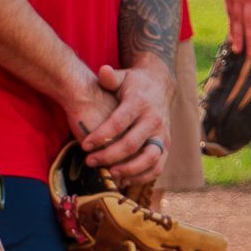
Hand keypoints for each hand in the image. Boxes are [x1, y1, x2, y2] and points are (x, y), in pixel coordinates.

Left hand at [72, 58, 170, 185]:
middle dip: (109, 156)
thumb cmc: (134, 83)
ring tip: (109, 174)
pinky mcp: (166, 145)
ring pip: (149, 159)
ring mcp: (162, 134)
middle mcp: (154, 119)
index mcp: (140, 102)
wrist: (159, 85)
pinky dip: (142, 177)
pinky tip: (124, 179)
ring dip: (128, 170)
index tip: (84, 145)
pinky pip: (157, 167)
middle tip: (90, 161)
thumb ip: (110, 77)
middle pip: (132, 144)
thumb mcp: (122, 76)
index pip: (119, 123)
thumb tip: (102, 71)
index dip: (101, 136)